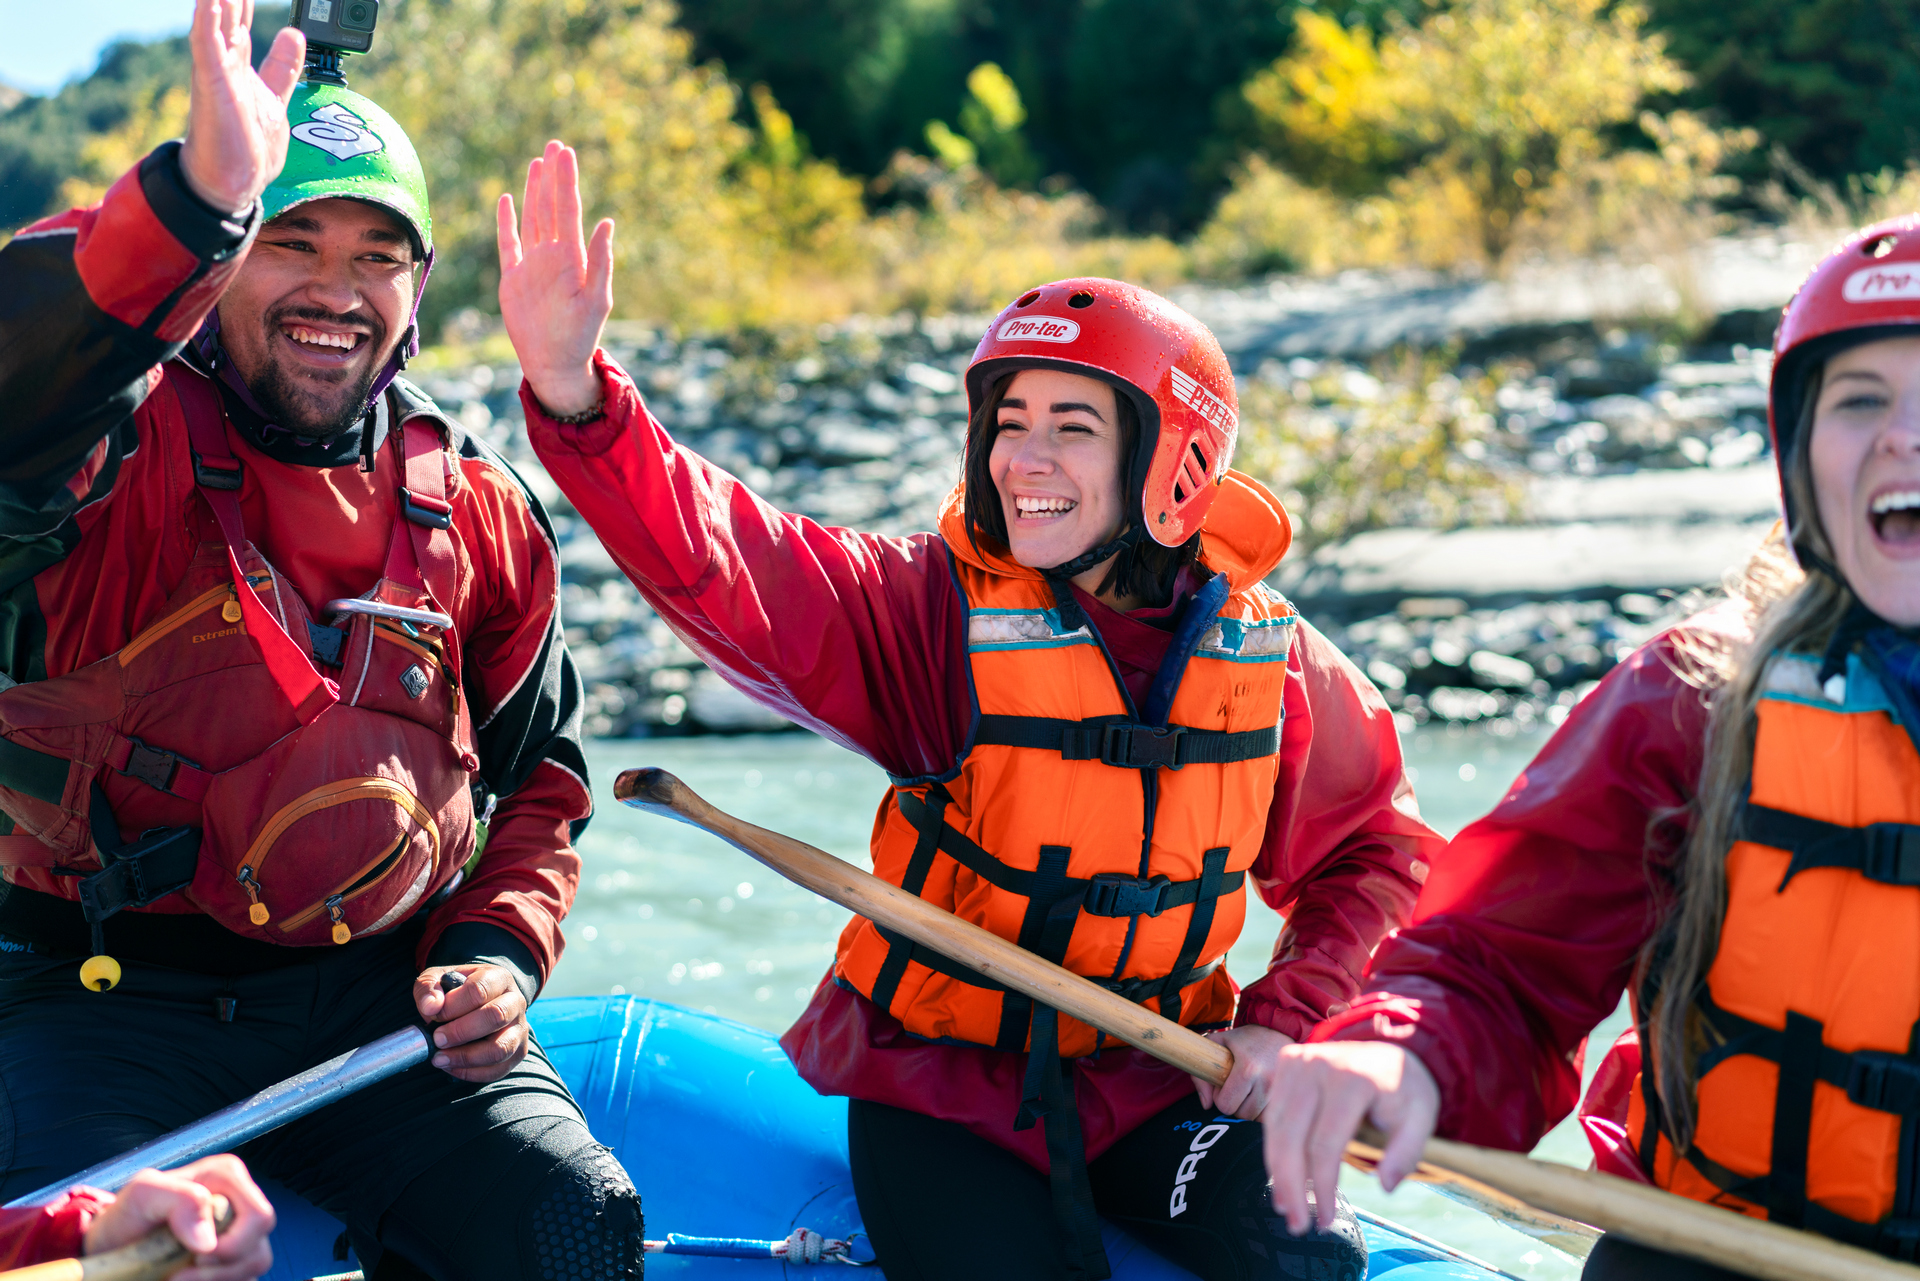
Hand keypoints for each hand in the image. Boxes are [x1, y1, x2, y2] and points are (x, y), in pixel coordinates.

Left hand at [82, 1155, 275, 1280]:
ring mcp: (241, 1232)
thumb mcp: (142, 1196)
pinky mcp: (235, 1258)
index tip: (192, 1256)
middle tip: (183, 1272)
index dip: (231, 1245)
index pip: (259, 1217)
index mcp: (227, 1177)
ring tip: (180, 1277)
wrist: (114, 1246)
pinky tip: (191, 1278)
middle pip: (259, 1248)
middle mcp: (241, 1201)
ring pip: (255, 1266)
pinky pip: (244, 1278)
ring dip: (217, 1280)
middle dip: (221, 1269)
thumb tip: (208, 1240)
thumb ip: (179, 1200)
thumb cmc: (128, 1217)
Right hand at [179, 0, 305, 213]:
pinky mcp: (212, 87)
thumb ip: (282, 66)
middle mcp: (225, 61)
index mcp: (238, 62)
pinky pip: (207, 49)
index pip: (241, 16)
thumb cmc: (248, 141)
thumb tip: (294, 34)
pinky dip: (207, 22)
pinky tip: (210, 1)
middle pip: (227, 11)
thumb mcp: (275, 95)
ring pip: (215, 21)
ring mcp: (217, 72)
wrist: (234, 180)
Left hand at [414, 964, 529, 1082]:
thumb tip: (431, 1008)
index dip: (452, 1006)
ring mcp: (520, 1028)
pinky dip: (471, 1073)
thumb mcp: (439, 979)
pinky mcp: (518, 1051)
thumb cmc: (457, 991)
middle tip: (436, 1039)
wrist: (480, 1002)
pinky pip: (499, 1069)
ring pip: (500, 1048)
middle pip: (496, 1016)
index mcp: (499, 978)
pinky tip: (451, 1067)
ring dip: (466, 1057)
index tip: (432, 1016)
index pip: (479, 990)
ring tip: (440, 1058)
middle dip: (460, 1032)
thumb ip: (428, 988)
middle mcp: (516, 1002)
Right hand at [497, 140, 614, 417]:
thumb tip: (608, 223)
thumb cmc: (581, 334)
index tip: (566, 153)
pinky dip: (506, 222)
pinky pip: (508, 242)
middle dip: (553, 177)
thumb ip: (601, 261)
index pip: (569, 209)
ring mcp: (532, 264)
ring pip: (532, 218)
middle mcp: (552, 255)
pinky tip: (508, 199)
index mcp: (572, 257)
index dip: (566, 180)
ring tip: (538, 164)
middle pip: (551, 207)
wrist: (555, 362)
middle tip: (556, 146)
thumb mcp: (596, 299)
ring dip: (534, 191)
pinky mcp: (513, 277)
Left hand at [1192, 1023, 1294, 1117]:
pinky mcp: (1288, 1093)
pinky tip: (1259, 1094)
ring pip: (1256, 1117)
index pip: (1226, 1105)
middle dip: (1234, 1104)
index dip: (1219, 1097)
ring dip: (1248, 1108)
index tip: (1223, 1084)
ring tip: (1248, 1089)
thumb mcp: (1217, 1044)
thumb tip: (1206, 1105)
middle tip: (1235, 1086)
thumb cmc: (1243, 1038)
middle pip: (1241, 1114)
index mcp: (1247, 1069)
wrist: (1277, 1029)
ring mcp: (1279, 1090)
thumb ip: (1202, 1075)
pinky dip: (1262, 1110)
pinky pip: (1270, 1115)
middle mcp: (1266, 1082)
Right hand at [1260, 1041, 1438, 1234]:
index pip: (1325, 1143)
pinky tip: (1283, 1178)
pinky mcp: (1285, 1063)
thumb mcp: (1421, 1117)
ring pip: (1276, 1127)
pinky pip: (1273, 1115)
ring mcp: (1297, 1061)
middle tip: (1296, 1224)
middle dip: (1290, 1185)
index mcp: (1353, 1079)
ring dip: (1277, 1173)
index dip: (1323, 1186)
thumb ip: (1407, 1151)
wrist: (1387, 1049)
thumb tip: (1384, 1185)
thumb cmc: (1403, 1088)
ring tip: (1286, 1207)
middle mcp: (1318, 1065)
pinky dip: (1275, 1150)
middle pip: (1291, 1136)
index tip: (1327, 1220)